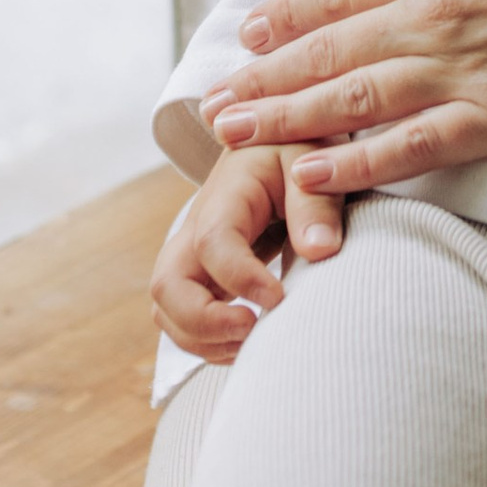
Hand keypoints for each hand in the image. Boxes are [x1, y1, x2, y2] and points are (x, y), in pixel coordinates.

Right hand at [150, 146, 349, 359]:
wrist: (278, 143)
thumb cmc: (298, 148)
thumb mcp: (313, 159)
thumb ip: (316, 203)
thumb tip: (320, 251)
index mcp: (226, 194)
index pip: (212, 242)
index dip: (239, 277)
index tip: (279, 298)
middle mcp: (198, 228)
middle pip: (166, 285)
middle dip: (200, 322)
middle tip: (252, 329)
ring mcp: (195, 255)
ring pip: (167, 310)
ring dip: (203, 340)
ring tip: (255, 342)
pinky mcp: (204, 276)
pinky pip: (184, 319)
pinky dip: (208, 343)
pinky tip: (250, 341)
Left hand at [198, 0, 486, 197]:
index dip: (284, 17)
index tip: (248, 36)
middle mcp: (433, 10)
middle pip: (325, 54)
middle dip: (263, 81)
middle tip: (215, 106)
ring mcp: (465, 68)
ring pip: (350, 104)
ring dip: (285, 124)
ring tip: (236, 140)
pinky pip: (413, 150)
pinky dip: (356, 167)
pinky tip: (314, 179)